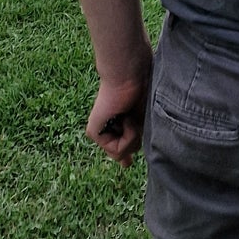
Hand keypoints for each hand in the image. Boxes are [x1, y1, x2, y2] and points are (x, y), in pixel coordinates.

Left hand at [86, 50, 151, 166]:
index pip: (119, 144)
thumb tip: (125, 164)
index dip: (125, 154)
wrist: (129, 74)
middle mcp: (108, 126)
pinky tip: (126, 119)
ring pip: (122, 152)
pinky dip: (128, 136)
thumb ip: (135, 139)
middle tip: (130, 118)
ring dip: (133, 135)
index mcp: (119, 119)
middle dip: (132, 139)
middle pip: (126, 149)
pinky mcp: (94, 132)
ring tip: (129, 114)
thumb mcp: (144, 118)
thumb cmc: (143, 86)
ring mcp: (100, 130)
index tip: (127, 164)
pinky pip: (116, 150)